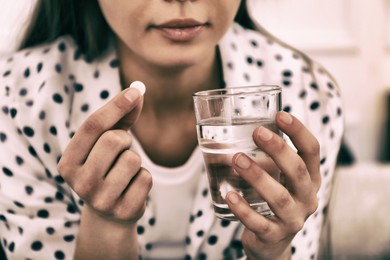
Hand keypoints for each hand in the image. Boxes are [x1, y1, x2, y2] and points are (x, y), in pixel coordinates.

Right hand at [58, 87, 151, 223]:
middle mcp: (80, 183)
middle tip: (121, 151)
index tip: (136, 91)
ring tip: (125, 172)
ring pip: (133, 159)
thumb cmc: (107, 168)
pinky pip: (145, 178)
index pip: (91, 126)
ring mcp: (101, 200)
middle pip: (113, 140)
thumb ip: (120, 117)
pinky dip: (143, 178)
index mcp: (67, 163)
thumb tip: (138, 91)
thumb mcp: (106, 143)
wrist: (109, 213)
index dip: (115, 105)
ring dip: (135, 160)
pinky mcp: (123, 210)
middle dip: (125, 140)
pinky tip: (132, 187)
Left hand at [226, 111, 319, 258]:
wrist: (272, 244)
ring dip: (258, 176)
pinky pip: (259, 223)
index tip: (280, 114)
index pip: (311, 151)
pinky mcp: (274, 236)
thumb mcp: (278, 179)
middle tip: (257, 132)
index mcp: (309, 179)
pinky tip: (230, 195)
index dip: (299, 132)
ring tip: (237, 159)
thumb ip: (264, 158)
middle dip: (278, 150)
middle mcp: (307, 198)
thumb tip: (228, 131)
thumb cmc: (273, 202)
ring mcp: (293, 219)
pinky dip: (244, 209)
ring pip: (279, 197)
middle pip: (297, 171)